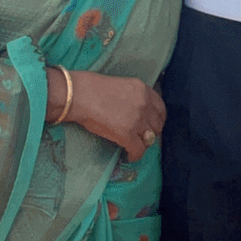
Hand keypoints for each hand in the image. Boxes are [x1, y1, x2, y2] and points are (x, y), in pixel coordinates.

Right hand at [46, 68, 165, 161]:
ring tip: (135, 146)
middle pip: (157, 125)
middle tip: (142, 137)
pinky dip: (135, 155)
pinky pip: (139, 150)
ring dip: (143, 144)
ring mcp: (137, 120)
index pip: (161, 108)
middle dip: (151, 132)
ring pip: (150, 139)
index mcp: (143, 89)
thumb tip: (137, 113)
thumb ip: (134, 97)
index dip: (157, 119)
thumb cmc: (93, 88)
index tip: (151, 125)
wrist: (79, 95)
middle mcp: (144, 104)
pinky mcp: (127, 135)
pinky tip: (128, 155)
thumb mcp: (121, 85)